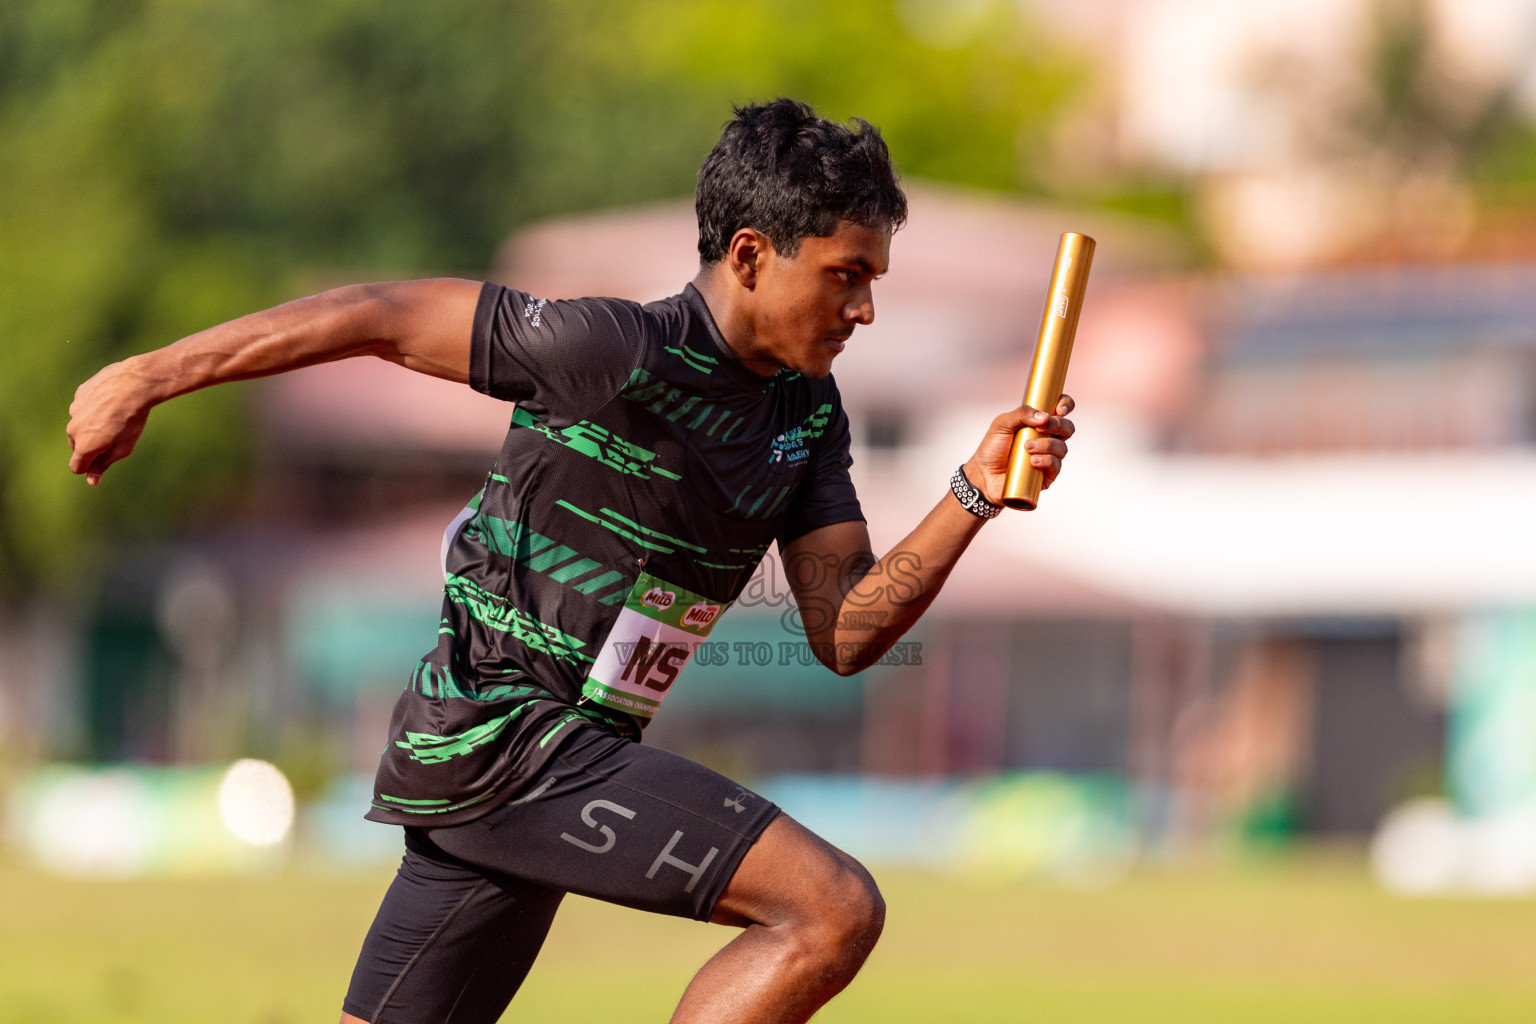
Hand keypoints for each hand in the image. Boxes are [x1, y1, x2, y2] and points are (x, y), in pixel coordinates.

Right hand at [66, 359, 154, 485]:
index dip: (89, 467)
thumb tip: (91, 481)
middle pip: (78, 445)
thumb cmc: (131, 420)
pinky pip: (86, 406)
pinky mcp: (80, 394)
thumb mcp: (122, 448)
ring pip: (82, 423)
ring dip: (94, 424)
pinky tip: (113, 401)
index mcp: (82, 445)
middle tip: (116, 436)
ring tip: (116, 416)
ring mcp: (74, 410)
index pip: (76, 466)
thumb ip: (103, 465)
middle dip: (92, 445)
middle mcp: (73, 428)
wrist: (133, 384)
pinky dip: (96, 406)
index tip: (102, 462)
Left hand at [962, 394, 1074, 505]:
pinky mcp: (1047, 475)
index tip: (1059, 409)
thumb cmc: (993, 448)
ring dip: (1047, 445)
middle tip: (1040, 428)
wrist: (984, 473)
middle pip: (1067, 428)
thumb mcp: (1002, 424)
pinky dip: (1046, 461)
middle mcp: (1047, 439)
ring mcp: (1049, 457)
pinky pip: (1056, 466)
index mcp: (1039, 423)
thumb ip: (1021, 413)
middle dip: (1057, 425)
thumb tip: (1044, 416)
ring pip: (1062, 448)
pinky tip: (1033, 461)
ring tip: (1027, 448)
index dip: (1066, 405)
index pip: (1060, 410)